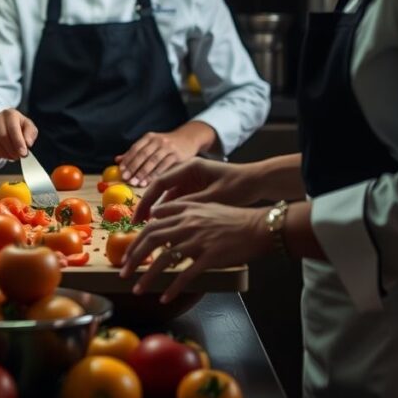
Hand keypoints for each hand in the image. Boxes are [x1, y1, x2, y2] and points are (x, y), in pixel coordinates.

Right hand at [0, 109, 38, 160]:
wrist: (0, 125)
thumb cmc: (16, 127)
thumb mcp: (27, 127)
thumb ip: (30, 134)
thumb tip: (28, 143)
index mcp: (11, 114)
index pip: (13, 129)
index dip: (19, 142)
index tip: (23, 153)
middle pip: (3, 137)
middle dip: (12, 150)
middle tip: (18, 156)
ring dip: (6, 153)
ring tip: (12, 155)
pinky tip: (4, 153)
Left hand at [115, 120, 214, 186]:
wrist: (188, 138)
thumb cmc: (165, 144)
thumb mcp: (150, 144)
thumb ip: (135, 152)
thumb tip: (117, 160)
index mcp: (149, 137)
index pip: (135, 148)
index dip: (128, 159)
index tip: (121, 171)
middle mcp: (158, 140)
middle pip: (143, 155)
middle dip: (133, 168)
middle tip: (126, 179)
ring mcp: (168, 147)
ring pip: (153, 161)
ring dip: (143, 173)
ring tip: (135, 183)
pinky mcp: (176, 155)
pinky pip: (164, 167)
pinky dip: (155, 175)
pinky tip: (148, 182)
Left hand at [120, 201, 267, 302]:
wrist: (258, 226)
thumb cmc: (232, 218)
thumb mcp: (204, 205)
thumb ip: (180, 207)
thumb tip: (156, 214)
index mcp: (185, 212)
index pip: (152, 225)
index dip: (136, 239)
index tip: (127, 253)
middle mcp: (188, 224)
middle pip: (152, 240)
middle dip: (133, 257)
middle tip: (123, 272)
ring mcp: (198, 240)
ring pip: (164, 259)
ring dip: (148, 277)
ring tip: (137, 289)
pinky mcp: (210, 257)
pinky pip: (186, 274)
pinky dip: (173, 287)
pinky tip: (164, 297)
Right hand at [133, 158, 258, 222]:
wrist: (259, 182)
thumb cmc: (239, 186)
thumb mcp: (213, 198)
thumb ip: (188, 205)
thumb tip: (161, 217)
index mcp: (189, 167)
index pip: (159, 182)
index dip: (146, 200)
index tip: (138, 217)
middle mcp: (187, 171)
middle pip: (161, 189)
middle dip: (148, 207)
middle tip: (137, 225)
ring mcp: (192, 180)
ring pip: (169, 196)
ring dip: (160, 212)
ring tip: (150, 229)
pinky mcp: (197, 188)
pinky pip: (179, 201)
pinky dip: (173, 213)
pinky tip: (168, 228)